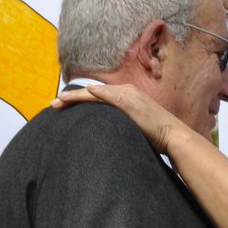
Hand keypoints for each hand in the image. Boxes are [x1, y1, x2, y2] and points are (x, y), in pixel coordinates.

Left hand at [54, 82, 186, 154]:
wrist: (173, 136)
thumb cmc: (156, 136)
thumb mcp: (134, 127)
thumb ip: (120, 124)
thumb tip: (106, 132)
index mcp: (127, 96)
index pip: (98, 95)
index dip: (79, 99)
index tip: (63, 105)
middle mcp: (127, 91)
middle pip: (93, 92)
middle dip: (72, 97)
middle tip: (54, 103)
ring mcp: (129, 95)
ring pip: (97, 93)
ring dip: (77, 96)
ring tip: (59, 100)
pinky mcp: (131, 102)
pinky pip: (109, 96)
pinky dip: (96, 94)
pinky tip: (85, 93)